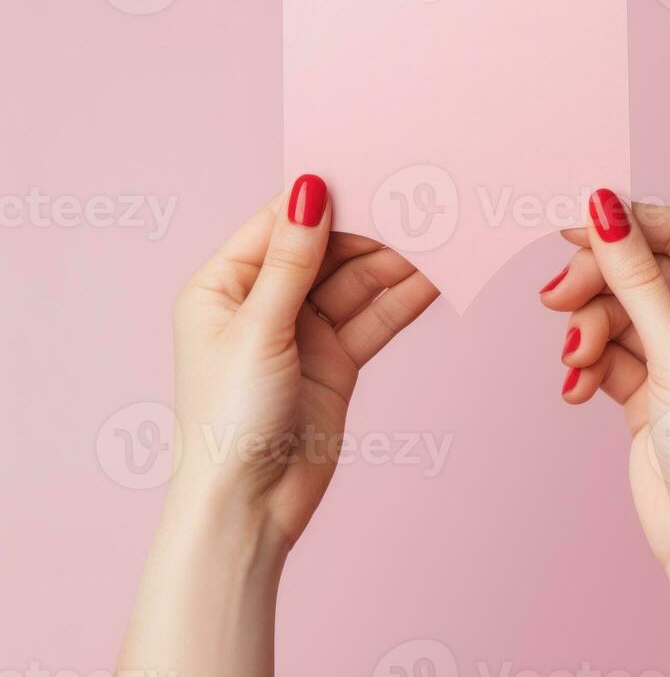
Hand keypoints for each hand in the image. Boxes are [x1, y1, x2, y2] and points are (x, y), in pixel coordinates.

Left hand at [171, 174, 438, 549]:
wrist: (251, 508)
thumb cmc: (228, 420)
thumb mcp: (259, 329)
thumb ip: (292, 260)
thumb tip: (309, 189)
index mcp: (223, 285)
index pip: (280, 225)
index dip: (324, 199)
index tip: (369, 168)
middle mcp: (263, 302)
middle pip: (326, 251)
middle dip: (370, 229)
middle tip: (418, 202)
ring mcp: (303, 331)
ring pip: (356, 283)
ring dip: (394, 262)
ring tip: (439, 233)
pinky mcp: (336, 359)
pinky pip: (374, 318)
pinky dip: (403, 299)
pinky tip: (435, 276)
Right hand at [539, 193, 669, 579]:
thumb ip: (634, 277)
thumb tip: (604, 206)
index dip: (628, 225)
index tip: (572, 225)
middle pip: (642, 272)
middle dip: (596, 286)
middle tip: (554, 298)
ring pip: (618, 311)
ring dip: (587, 331)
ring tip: (574, 362)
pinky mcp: (652, 385)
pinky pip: (609, 351)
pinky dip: (588, 365)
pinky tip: (576, 391)